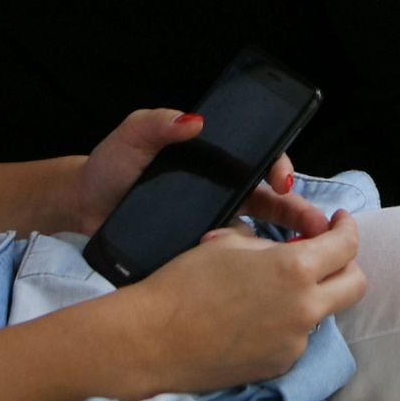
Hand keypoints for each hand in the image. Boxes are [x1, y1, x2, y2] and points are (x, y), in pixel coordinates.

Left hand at [66, 108, 337, 241]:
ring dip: (282, 243)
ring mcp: (210, 223)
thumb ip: (159, 123)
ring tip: (300, 256)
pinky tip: (257, 279)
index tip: (283, 183)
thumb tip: (194, 121)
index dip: (278, 170)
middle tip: (316, 228)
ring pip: (256, 233)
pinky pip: (227, 260)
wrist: (83, 205)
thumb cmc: (111, 164)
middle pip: (269, 200)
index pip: (260, 161)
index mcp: (214, 160)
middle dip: (297, 212)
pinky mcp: (196, 252)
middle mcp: (220, 190)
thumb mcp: (134, 135)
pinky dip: (246, 268)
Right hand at [117, 215, 367, 398]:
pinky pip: (297, 338)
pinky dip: (287, 323)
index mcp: (295, 269)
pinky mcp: (279, 366)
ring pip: (324, 313)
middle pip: (356, 285)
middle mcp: (305, 309)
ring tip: (273, 289)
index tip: (338, 222)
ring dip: (312, 296)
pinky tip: (255, 317)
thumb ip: (274, 246)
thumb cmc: (184, 282)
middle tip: (325, 254)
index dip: (346, 227)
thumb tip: (295, 248)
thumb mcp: (233, 243)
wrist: (152, 340)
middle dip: (347, 264)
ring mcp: (295, 343)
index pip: (346, 244)